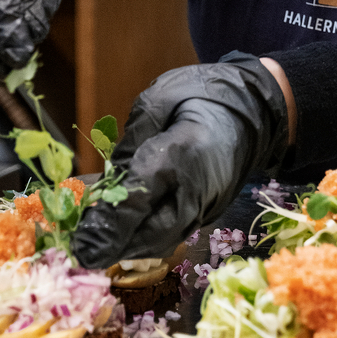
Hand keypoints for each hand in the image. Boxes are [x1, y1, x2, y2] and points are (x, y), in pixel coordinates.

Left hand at [71, 52, 288, 268]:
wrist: (259, 108)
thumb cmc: (206, 93)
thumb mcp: (162, 96)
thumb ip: (133, 136)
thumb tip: (107, 176)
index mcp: (181, 154)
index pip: (136, 199)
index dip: (104, 223)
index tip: (78, 239)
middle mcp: (195, 190)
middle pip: (147, 236)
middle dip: (111, 243)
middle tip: (79, 241)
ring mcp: (205, 207)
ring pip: (159, 242)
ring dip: (124, 244)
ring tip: (94, 232)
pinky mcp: (208, 213)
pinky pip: (171, 234)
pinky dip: (144, 236)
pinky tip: (121, 223)